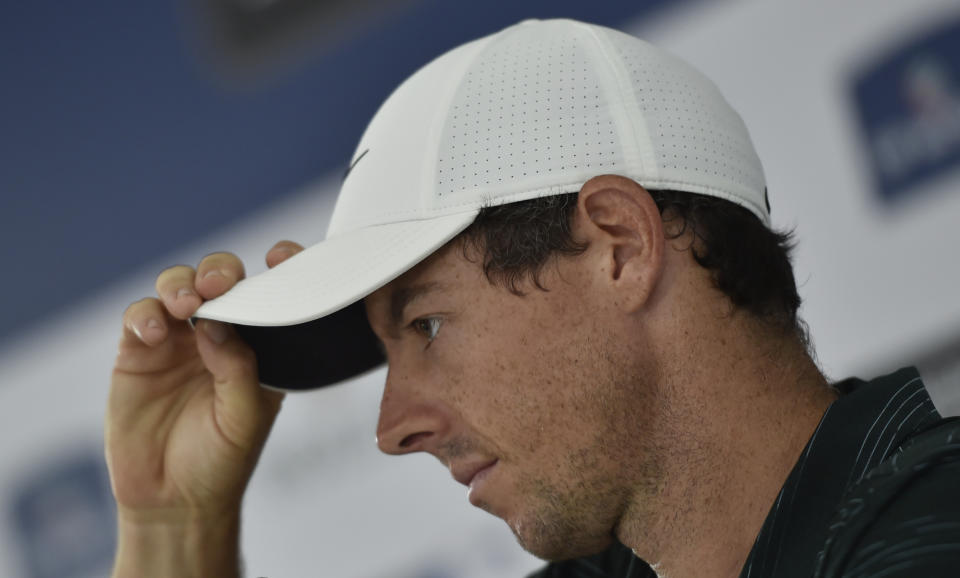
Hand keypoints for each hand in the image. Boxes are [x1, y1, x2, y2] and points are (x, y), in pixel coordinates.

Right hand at [107, 240, 302, 523]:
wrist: (173, 499)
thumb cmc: (221, 460)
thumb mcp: (244, 418)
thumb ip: (239, 369)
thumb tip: (219, 323)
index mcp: (260, 345)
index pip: (271, 294)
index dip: (277, 270)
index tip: (280, 258)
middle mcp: (221, 333)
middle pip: (220, 279)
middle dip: (220, 271)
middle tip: (220, 283)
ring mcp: (179, 339)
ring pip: (177, 287)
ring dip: (182, 285)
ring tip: (188, 305)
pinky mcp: (138, 352)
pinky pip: (140, 317)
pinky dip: (146, 316)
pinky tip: (155, 334)